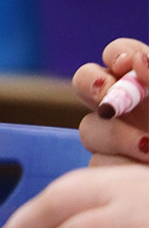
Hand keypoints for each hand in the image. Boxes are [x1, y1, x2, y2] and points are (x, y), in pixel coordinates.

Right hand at [74, 39, 148, 164]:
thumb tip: (139, 62)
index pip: (121, 54)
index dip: (119, 54)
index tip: (130, 65)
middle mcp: (129, 109)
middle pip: (85, 82)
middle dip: (93, 85)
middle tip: (111, 99)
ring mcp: (116, 141)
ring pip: (90, 127)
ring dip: (115, 135)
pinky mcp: (112, 172)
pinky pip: (98, 164)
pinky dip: (120, 166)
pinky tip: (143, 173)